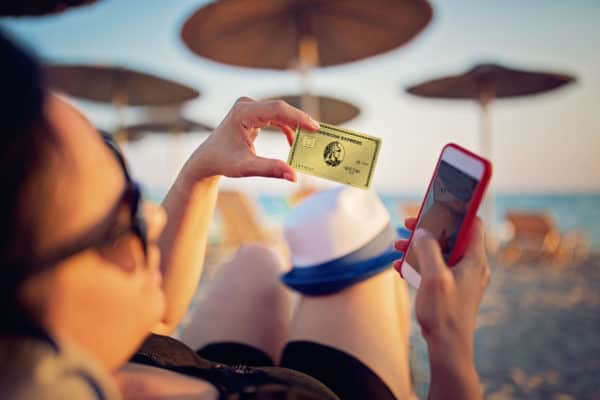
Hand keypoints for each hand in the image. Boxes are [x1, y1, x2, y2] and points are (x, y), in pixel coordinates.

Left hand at [184, 97, 318, 181]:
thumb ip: (270, 170)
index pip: (277, 110)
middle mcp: (247, 105)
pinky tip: (294, 142)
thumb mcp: (246, 168)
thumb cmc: (223, 162)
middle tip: (319, 135)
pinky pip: (277, 117)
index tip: (315, 128)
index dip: (298, 117)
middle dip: (301, 122)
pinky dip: (287, 128)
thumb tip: (294, 176)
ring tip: (309, 140)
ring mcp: (250, 107)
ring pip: (281, 113)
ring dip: (295, 125)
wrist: (208, 159)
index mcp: (243, 113)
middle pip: (281, 109)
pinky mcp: (254, 113)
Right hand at [394, 218, 489, 348]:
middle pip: (451, 235)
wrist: (448, 347)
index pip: (473, 223)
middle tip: (408, 224)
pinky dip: (419, 263)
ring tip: (398, 246)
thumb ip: (428, 249)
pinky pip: (435, 267)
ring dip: (419, 246)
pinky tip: (400, 267)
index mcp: (474, 259)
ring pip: (441, 251)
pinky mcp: (452, 287)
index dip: (456, 210)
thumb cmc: (445, 314)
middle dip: (428, 228)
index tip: (438, 202)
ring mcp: (462, 277)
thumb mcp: (433, 277)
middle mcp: (471, 265)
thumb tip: (422, 232)